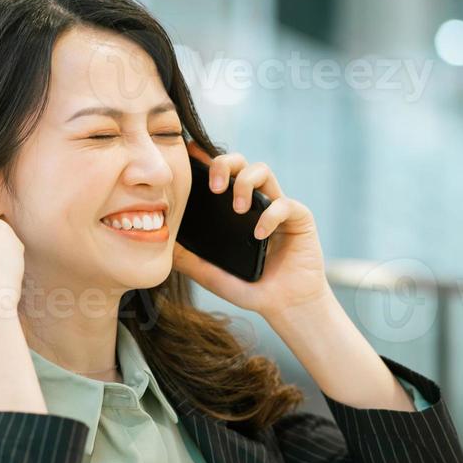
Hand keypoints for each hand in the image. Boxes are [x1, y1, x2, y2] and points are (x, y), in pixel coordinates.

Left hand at [171, 143, 332, 321]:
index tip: (188, 156)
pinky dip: (269, 216)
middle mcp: (257, 202)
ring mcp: (279, 207)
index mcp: (236, 210)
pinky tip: (259, 234)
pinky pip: (284, 204)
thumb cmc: (252, 289)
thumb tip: (162, 243)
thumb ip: (190, 260)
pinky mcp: (299, 217)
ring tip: (238, 209)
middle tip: (214, 187)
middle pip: (241, 162)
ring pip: (263, 170)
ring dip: (246, 184)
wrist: (286, 306)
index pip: (220, 176)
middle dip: (225, 164)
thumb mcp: (213, 276)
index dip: (205, 160)